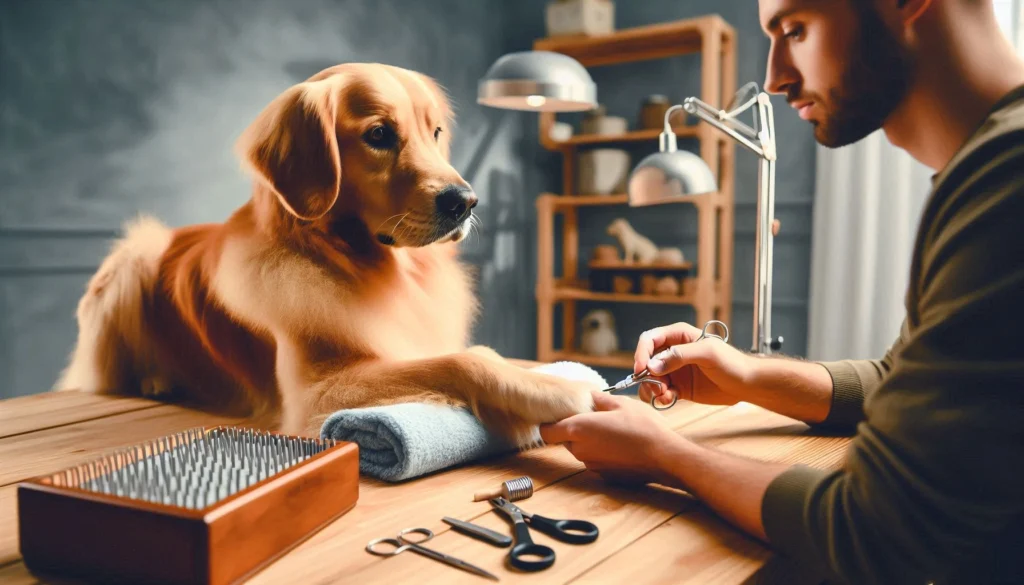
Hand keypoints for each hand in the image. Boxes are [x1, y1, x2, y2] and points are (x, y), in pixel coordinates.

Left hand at [539, 391, 684, 487]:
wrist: (664, 457)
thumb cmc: (642, 426)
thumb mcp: (620, 403)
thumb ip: (597, 399)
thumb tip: (587, 395)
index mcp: (578, 429)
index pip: (546, 431)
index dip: (550, 423)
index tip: (561, 415)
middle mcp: (579, 450)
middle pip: (564, 440)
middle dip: (573, 430)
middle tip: (593, 418)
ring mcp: (591, 465)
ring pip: (580, 451)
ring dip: (588, 441)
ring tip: (611, 430)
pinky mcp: (604, 476)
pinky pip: (595, 461)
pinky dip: (601, 453)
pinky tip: (620, 445)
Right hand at [633, 322, 755, 407]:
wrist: (747, 384)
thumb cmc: (732, 363)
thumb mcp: (708, 353)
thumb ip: (680, 355)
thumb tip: (653, 365)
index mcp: (678, 336)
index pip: (650, 339)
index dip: (642, 353)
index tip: (642, 369)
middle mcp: (673, 352)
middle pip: (646, 361)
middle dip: (646, 375)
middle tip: (657, 388)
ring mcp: (675, 370)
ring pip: (650, 378)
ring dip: (651, 388)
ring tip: (665, 396)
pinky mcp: (678, 387)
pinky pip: (660, 392)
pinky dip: (659, 397)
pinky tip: (669, 400)